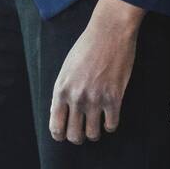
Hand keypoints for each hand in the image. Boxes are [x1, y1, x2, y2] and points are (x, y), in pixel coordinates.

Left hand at [49, 0, 143, 142]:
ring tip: (96, 123)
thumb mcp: (66, 68)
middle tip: (83, 130)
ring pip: (93, 134)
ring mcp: (95, 99)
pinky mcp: (114, 98)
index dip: (60, 134)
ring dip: (95, 132)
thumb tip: (59, 112)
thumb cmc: (86, 46)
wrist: (109, 32)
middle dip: (78, 136)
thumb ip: (63, 90)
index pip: (56, 126)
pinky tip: (109, 116)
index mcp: (61, 89)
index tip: (65, 134)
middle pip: (74, 135)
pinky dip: (110, 124)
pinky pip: (111, 125)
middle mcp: (76, 97)